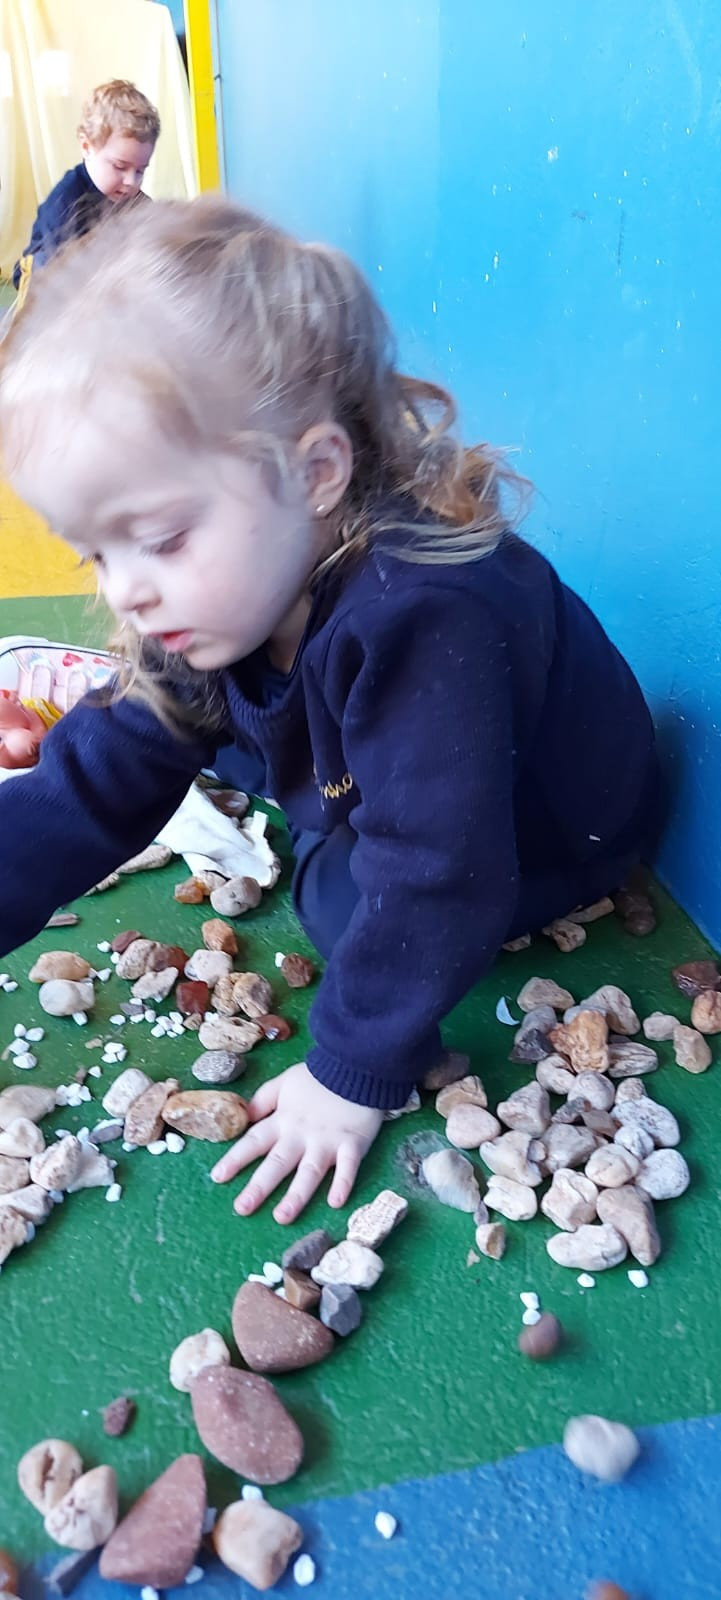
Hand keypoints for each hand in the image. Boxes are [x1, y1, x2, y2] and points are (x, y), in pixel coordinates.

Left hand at [210, 1062, 383, 1223]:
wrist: (355, 1066)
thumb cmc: (319, 1077)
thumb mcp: (285, 1082)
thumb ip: (264, 1099)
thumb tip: (243, 1117)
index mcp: (283, 1120)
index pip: (254, 1141)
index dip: (236, 1159)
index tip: (217, 1177)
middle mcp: (301, 1135)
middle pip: (277, 1163)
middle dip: (259, 1187)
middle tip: (242, 1208)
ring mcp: (327, 1141)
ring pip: (309, 1172)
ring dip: (296, 1195)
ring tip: (282, 1217)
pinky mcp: (352, 1143)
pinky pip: (348, 1167)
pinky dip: (343, 1183)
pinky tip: (336, 1202)